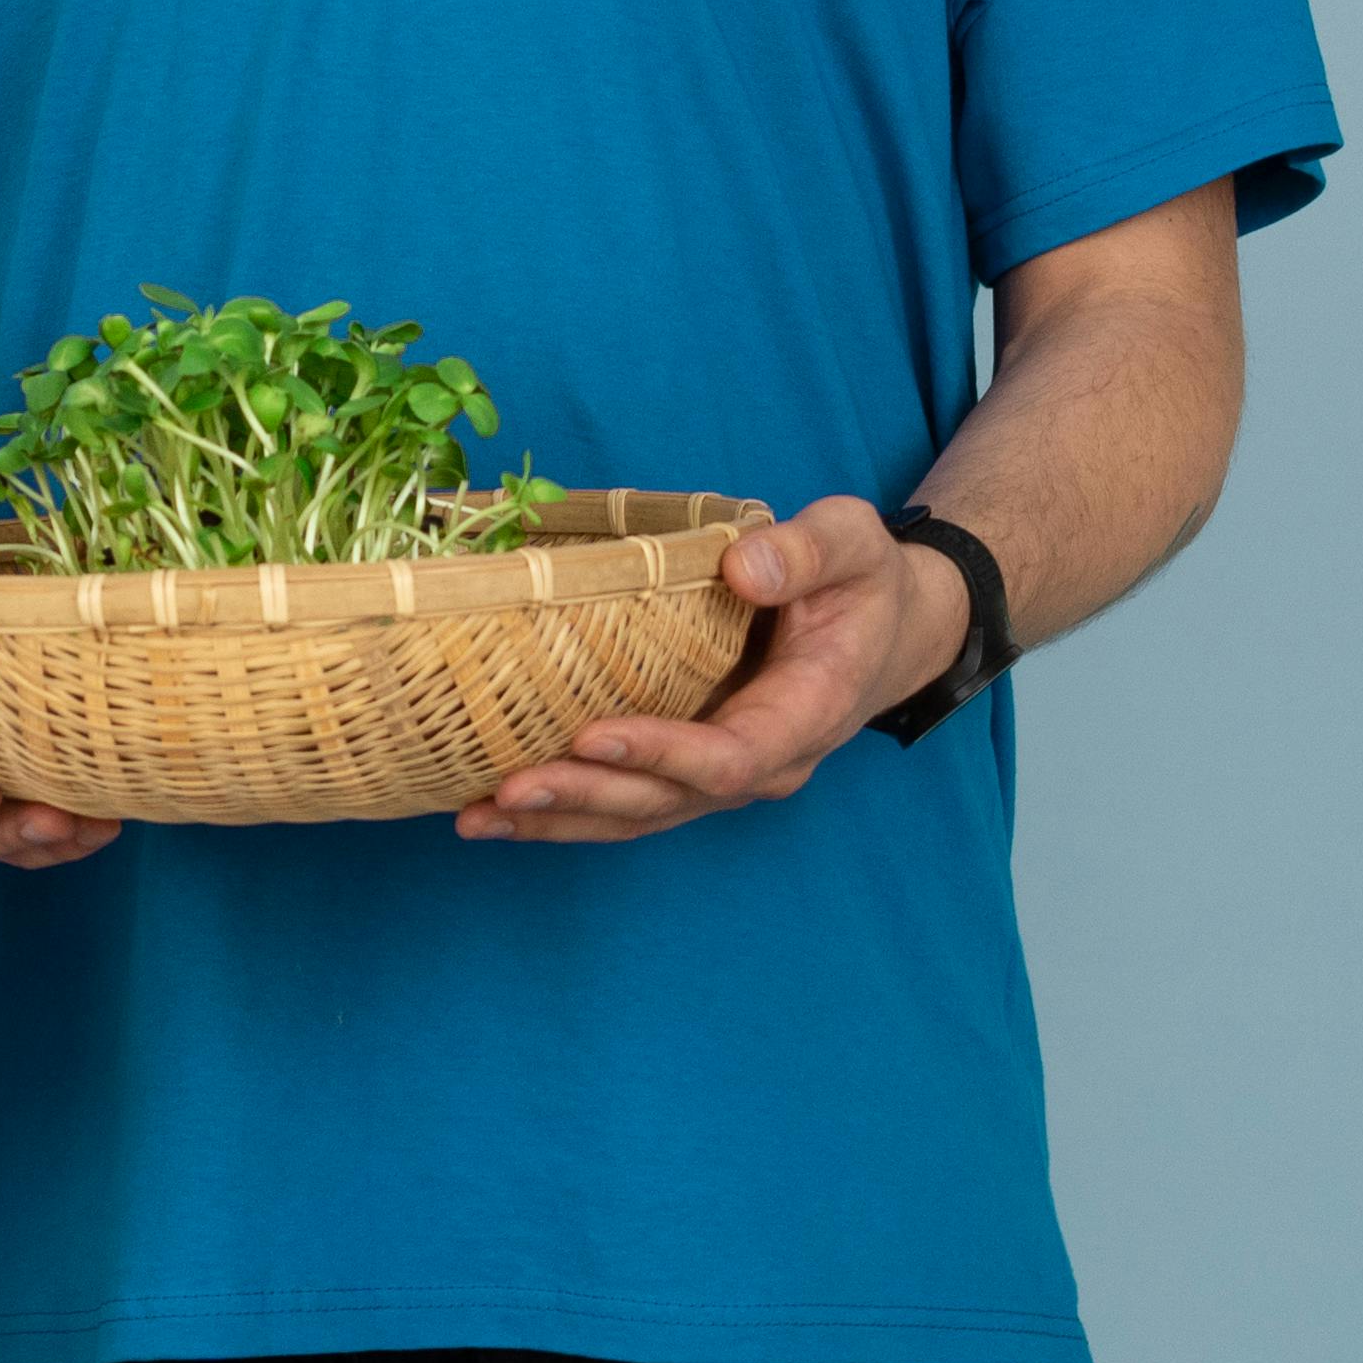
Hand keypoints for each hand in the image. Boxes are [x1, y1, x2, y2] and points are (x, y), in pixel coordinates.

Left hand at [465, 495, 965, 844]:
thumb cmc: (860, 580)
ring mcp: (724, 773)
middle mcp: (765, 761)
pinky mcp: (687, 765)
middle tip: (509, 789)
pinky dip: (563, 811)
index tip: (592, 735)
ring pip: (640, 814)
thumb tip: (743, 567)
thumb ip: (806, 552)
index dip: (663, 752)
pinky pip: (626, 800)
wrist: (885, 627)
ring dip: (560, 820)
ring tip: (478, 818)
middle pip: (671, 799)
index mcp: (807, 712)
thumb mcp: (852, 542)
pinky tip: (493, 811)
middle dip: (588, 795)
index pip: (733, 754)